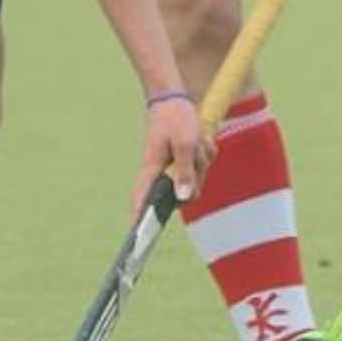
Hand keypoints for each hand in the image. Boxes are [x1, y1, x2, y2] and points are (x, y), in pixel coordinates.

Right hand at [130, 95, 211, 220]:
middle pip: (184, 193)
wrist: (173, 95)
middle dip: (197, 176)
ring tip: (197, 139)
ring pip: (196, 178)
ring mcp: (172, 166)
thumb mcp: (186, 143)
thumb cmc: (175, 117)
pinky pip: (201, 165)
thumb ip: (186, 171)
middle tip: (196, 154)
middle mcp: (160, 172)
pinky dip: (205, 153)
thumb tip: (184, 198)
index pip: (142, 203)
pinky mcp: (182, 159)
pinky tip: (200, 137)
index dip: (139, 224)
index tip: (136, 245)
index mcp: (152, 170)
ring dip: (203, 160)